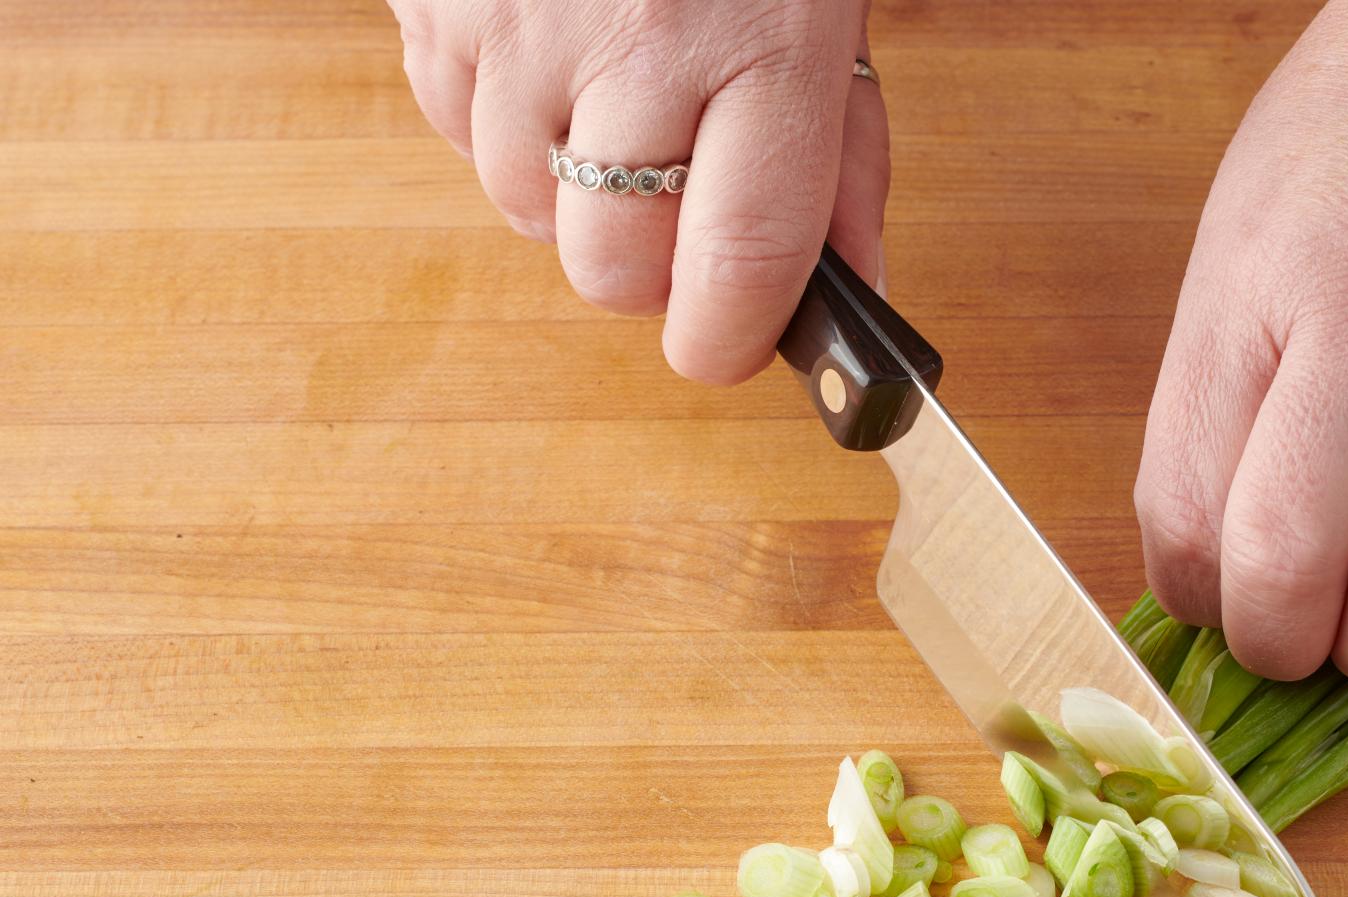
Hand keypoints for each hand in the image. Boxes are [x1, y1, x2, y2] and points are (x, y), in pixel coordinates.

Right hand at [389, 0, 886, 382]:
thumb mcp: (824, 15)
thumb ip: (842, 158)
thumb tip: (851, 288)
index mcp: (766, 47)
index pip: (740, 260)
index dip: (725, 338)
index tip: (722, 348)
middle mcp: (638, 41)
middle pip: (609, 268)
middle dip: (641, 270)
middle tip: (670, 205)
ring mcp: (519, 21)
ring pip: (523, 210)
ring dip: (566, 190)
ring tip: (609, 92)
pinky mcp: (433, 1)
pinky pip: (453, 130)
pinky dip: (501, 122)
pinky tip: (549, 48)